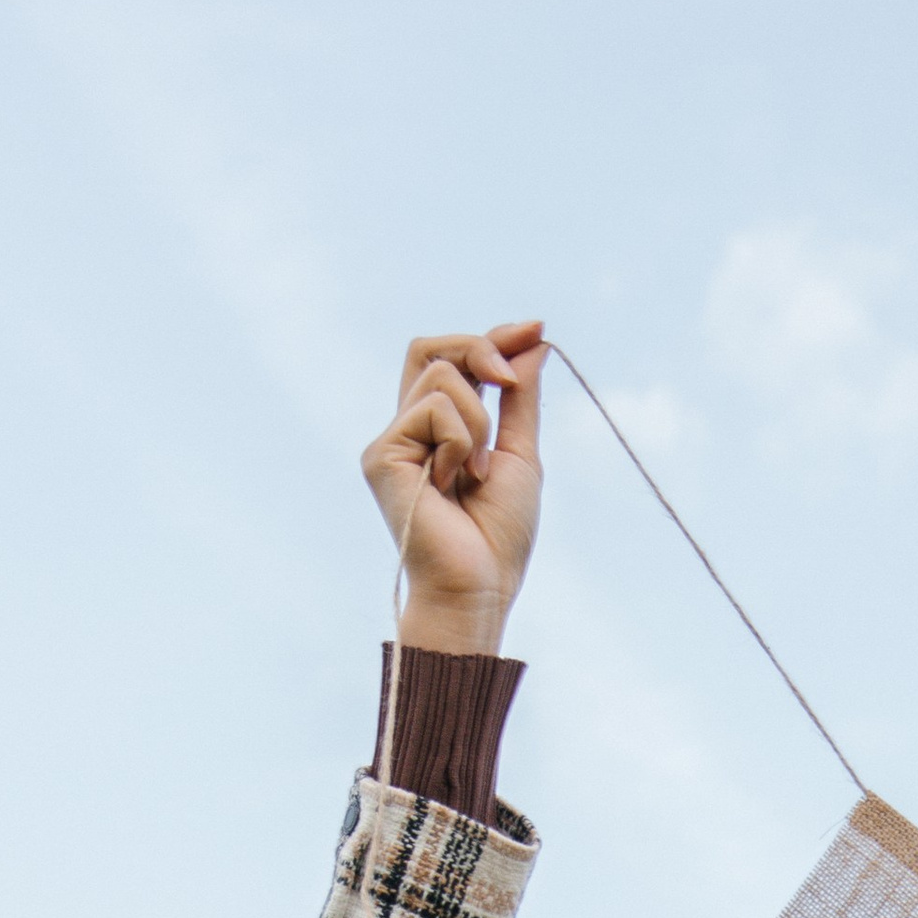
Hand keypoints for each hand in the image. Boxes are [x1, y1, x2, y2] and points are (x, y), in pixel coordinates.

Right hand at [361, 322, 546, 657]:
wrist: (478, 587)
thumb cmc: (497, 539)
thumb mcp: (520, 456)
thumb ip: (520, 401)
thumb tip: (534, 343)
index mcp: (436, 432)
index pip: (452, 360)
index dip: (492, 338)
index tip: (535, 329)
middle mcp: (408, 430)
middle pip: (432, 348)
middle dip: (481, 349)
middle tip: (509, 384)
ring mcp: (391, 440)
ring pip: (443, 376)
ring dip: (478, 421)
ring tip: (476, 475)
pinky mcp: (382, 454)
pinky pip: (434, 408)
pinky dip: (460, 441)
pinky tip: (453, 483)